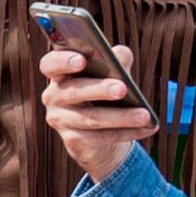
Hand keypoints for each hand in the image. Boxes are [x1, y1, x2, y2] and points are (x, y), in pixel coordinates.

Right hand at [38, 41, 150, 190]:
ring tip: (144, 115)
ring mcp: (61, 120)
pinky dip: (126, 133)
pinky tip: (145, 129)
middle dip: (100, 90)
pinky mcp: (73, 141)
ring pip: (91, 118)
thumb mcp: (111, 72)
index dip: (62, 61)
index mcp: (59, 74)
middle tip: (122, 88)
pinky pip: (100, 137)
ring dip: (121, 117)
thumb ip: (116, 58)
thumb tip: (121, 55)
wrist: (101, 131)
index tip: (81, 60)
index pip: (50, 64)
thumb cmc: (104, 92)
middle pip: (74, 91)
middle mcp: (54, 97)